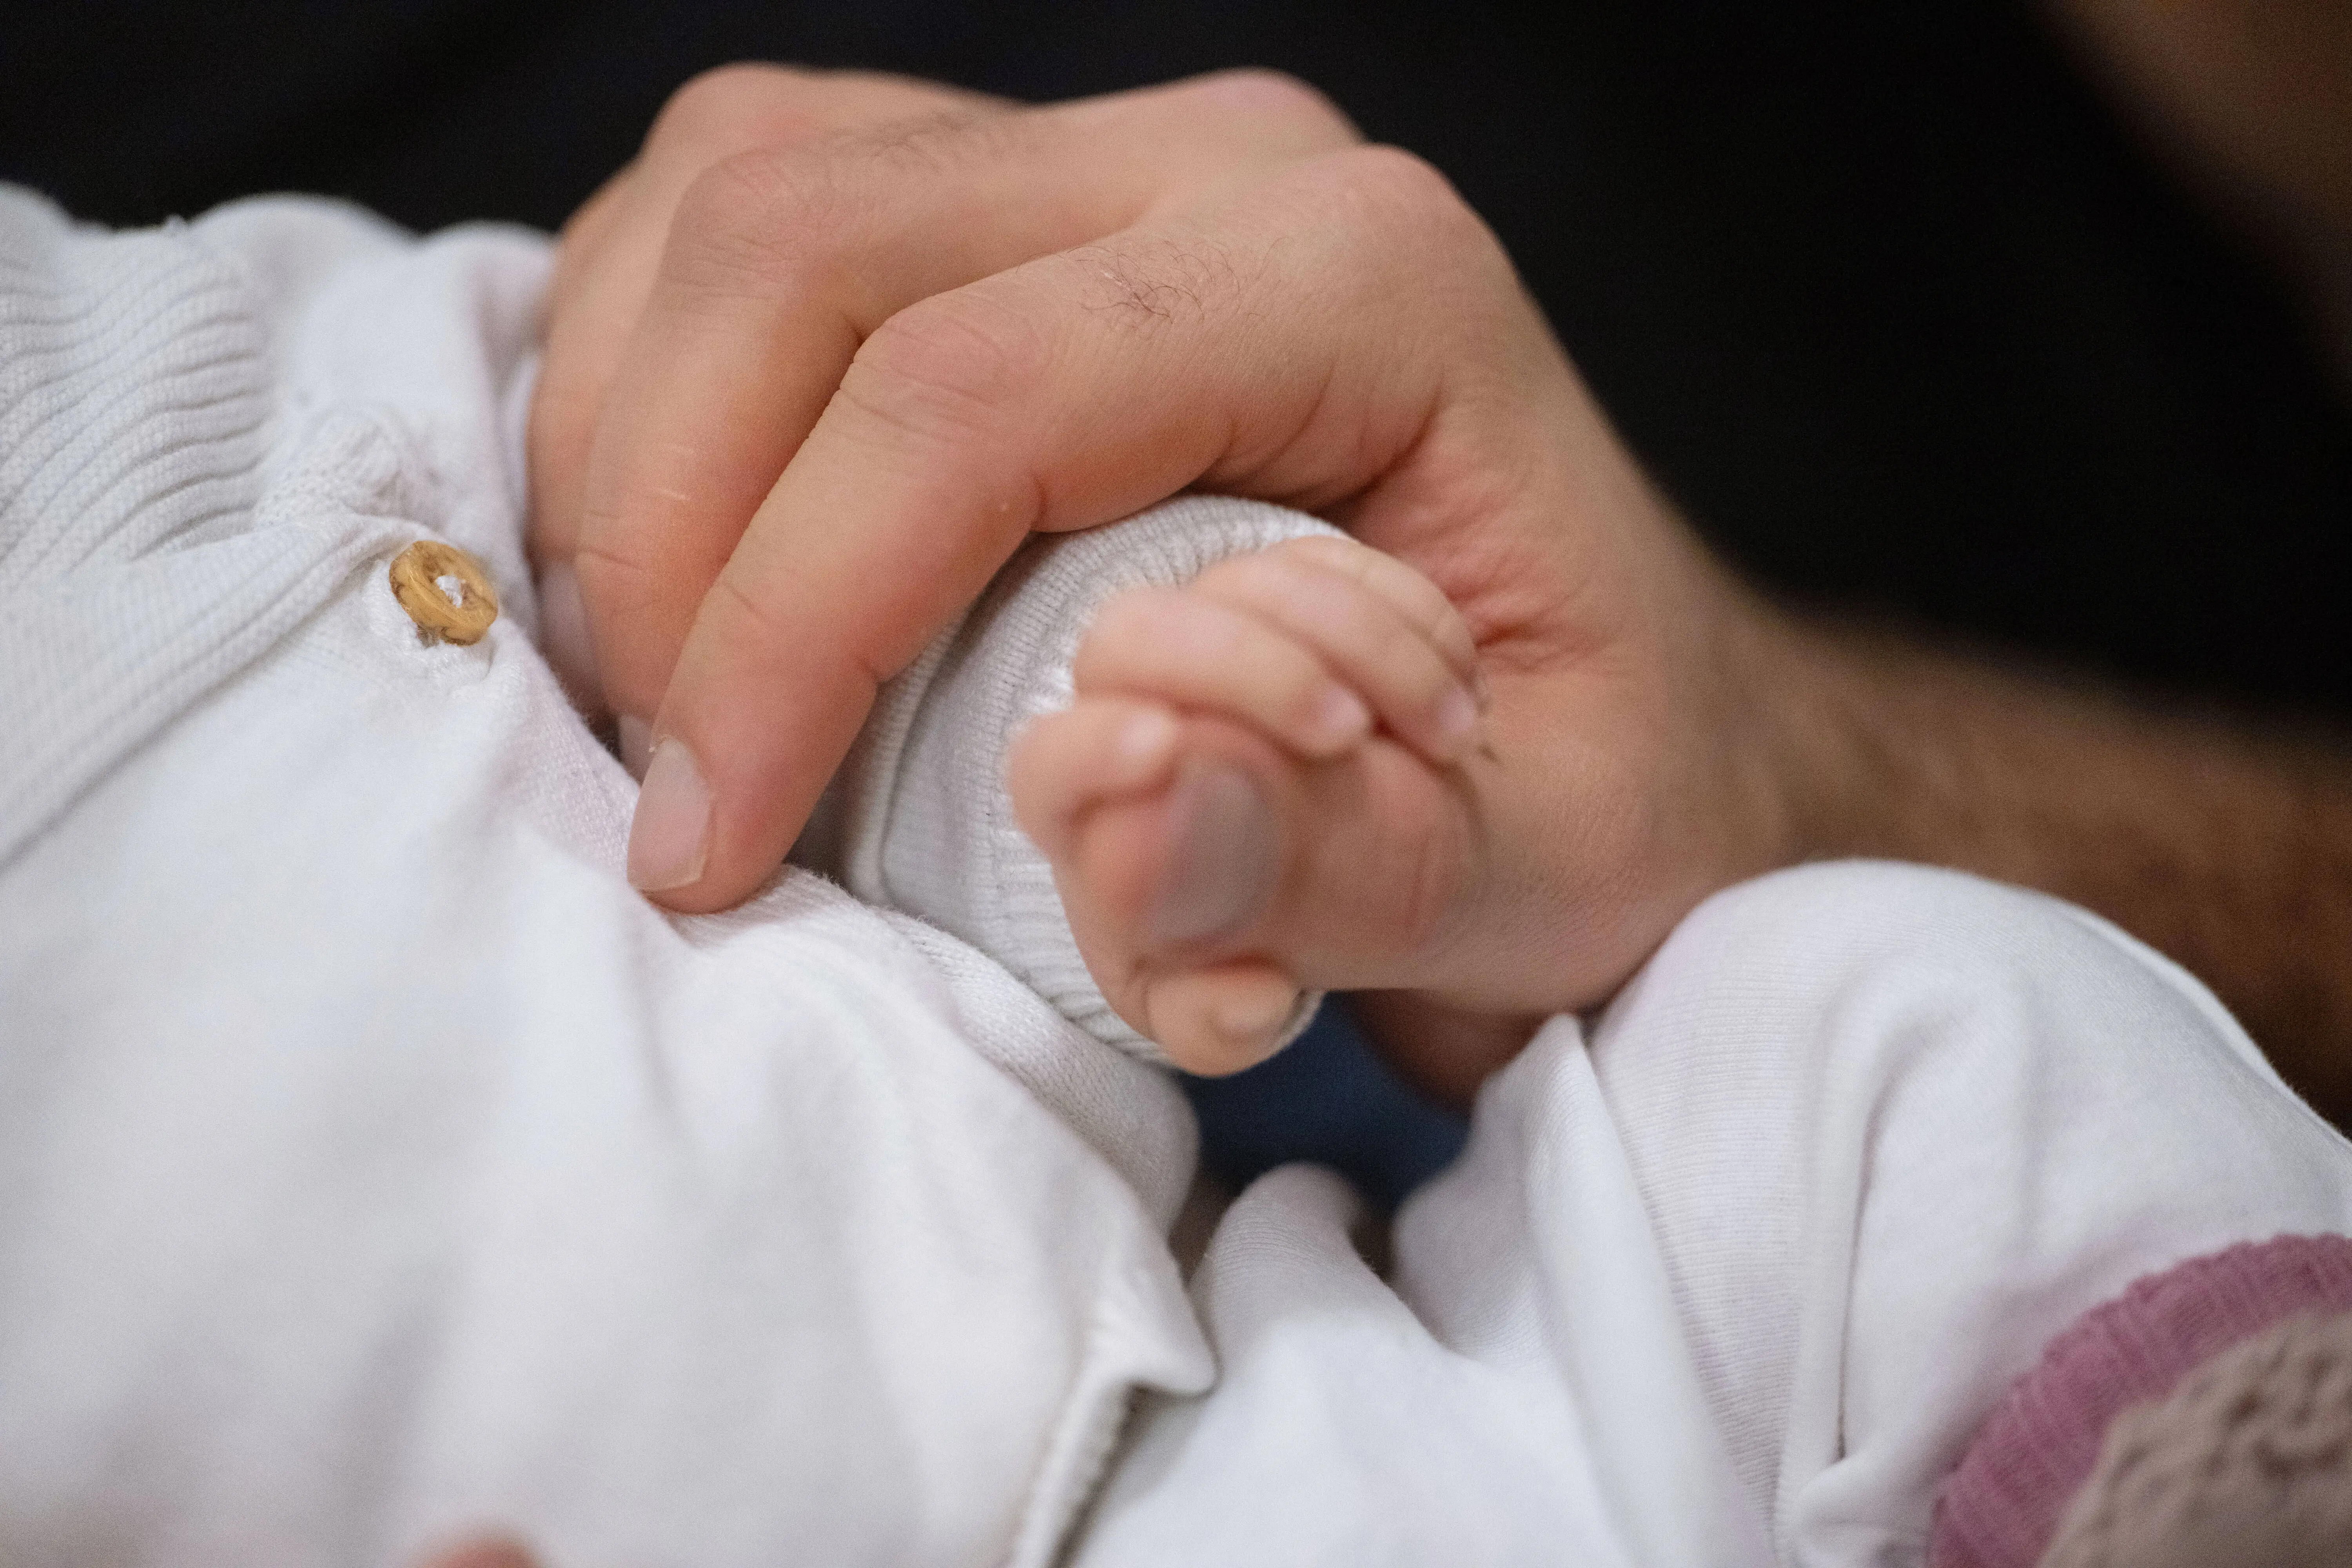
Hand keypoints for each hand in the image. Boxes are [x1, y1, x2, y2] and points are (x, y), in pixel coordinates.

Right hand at [529, 64, 1801, 1100]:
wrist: (1618, 704)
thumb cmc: (1590, 780)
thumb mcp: (1543, 871)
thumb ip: (1347, 863)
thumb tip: (1116, 810)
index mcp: (1366, 284)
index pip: (972, 397)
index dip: (792, 626)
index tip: (713, 846)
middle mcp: (1216, 177)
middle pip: (802, 251)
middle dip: (671, 539)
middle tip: (679, 790)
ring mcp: (1096, 169)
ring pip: (738, 204)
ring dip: (633, 456)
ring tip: (670, 694)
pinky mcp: (1002, 215)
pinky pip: (737, 221)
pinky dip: (651, 396)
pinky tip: (689, 573)